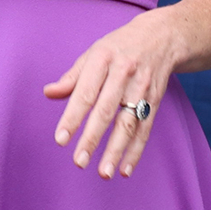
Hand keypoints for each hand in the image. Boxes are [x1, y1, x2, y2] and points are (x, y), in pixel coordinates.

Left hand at [44, 8, 178, 178]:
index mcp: (103, 59)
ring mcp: (142, 87)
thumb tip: (48, 93)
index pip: (85, 92)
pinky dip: (136, 150)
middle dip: (92, 138)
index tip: (61, 139)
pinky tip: (125, 169)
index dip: (72, 117)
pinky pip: (145, 129)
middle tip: (78, 162)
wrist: (161, 36)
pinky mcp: (155, 100)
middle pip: (107, 110)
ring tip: (104, 173)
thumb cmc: (118, 47)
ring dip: (116, 150)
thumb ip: (72, 77)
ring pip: (128, 122)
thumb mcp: (93, 54)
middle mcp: (124, 73)